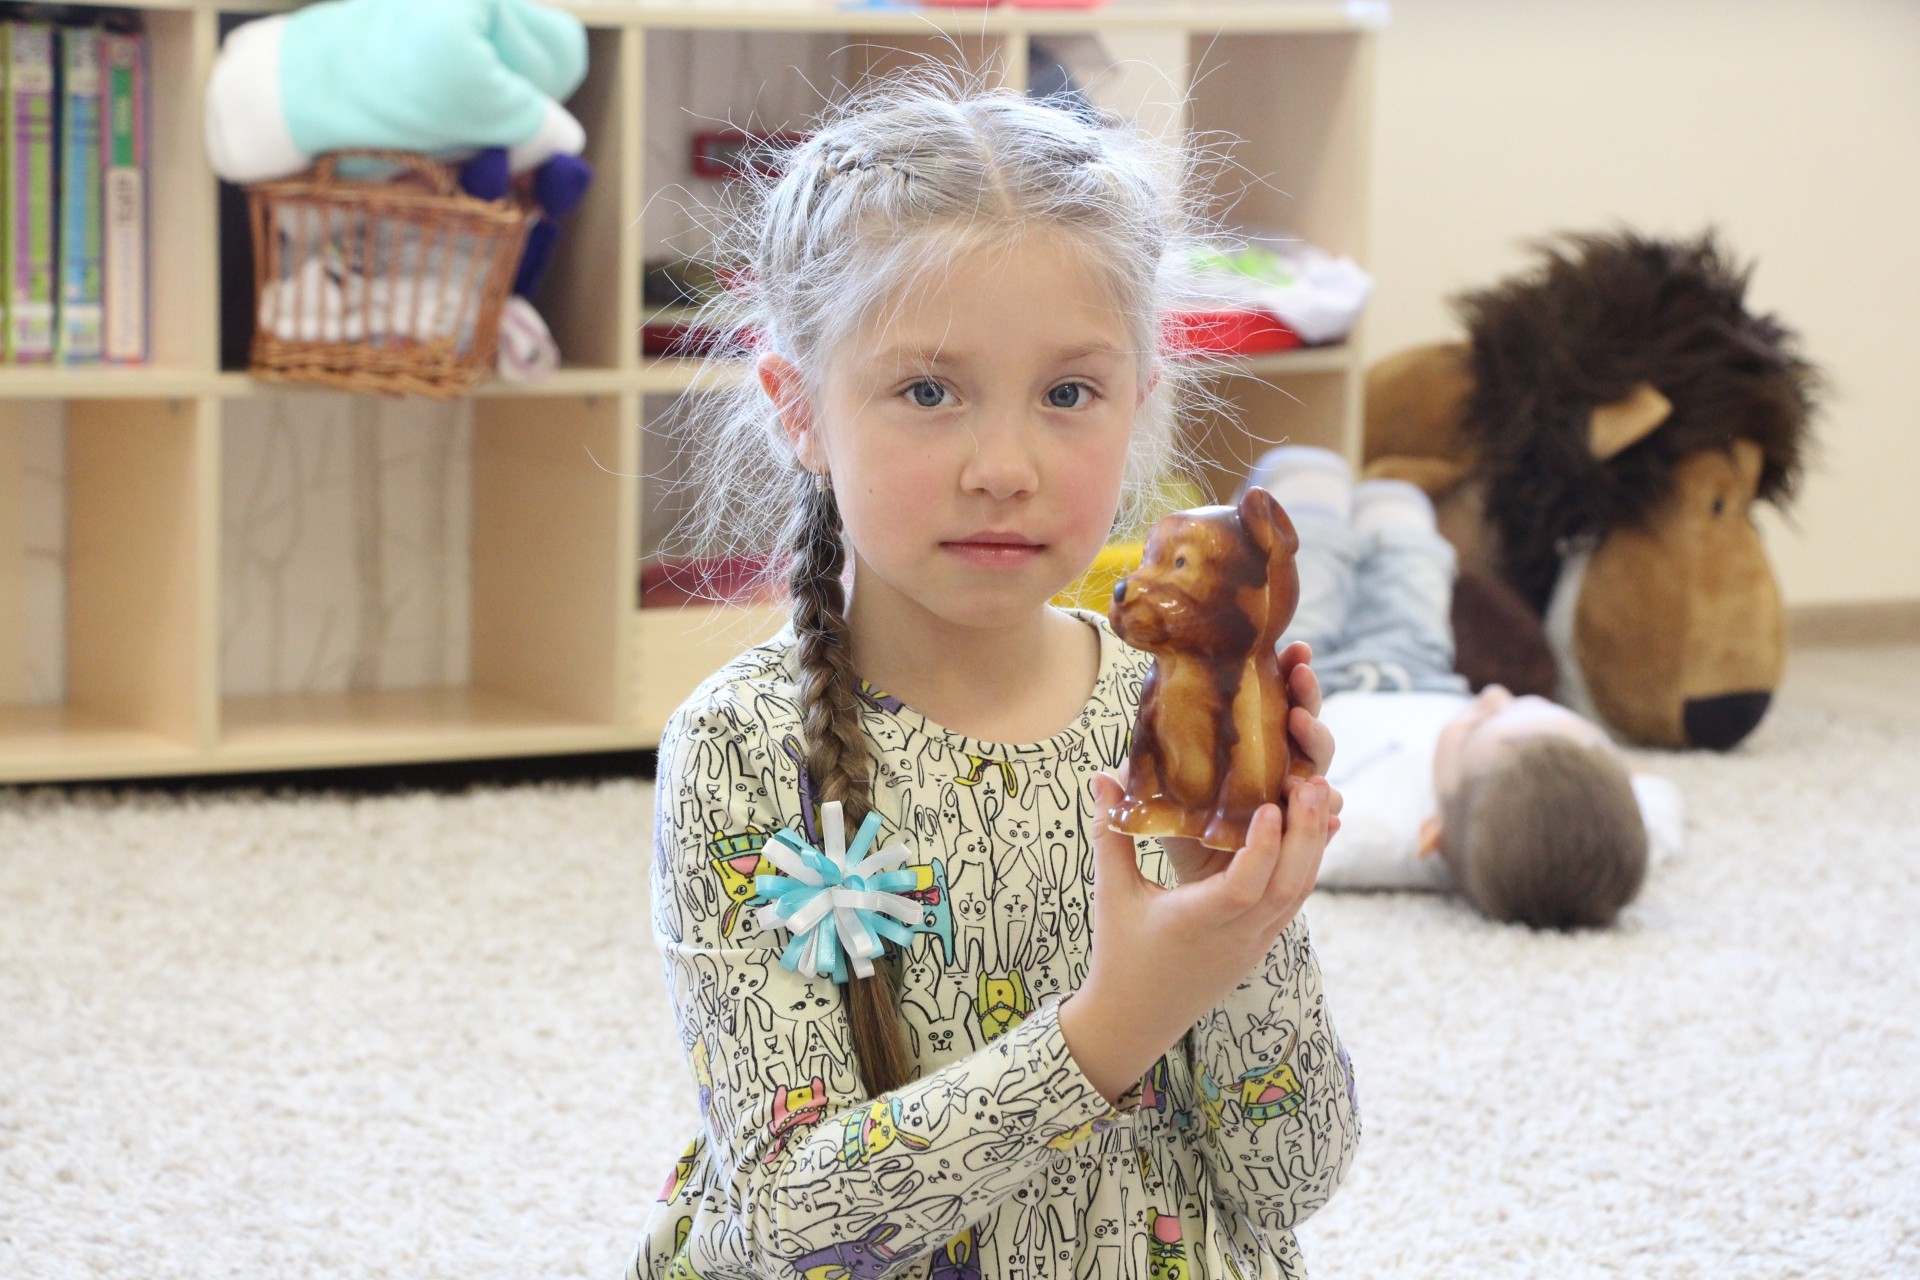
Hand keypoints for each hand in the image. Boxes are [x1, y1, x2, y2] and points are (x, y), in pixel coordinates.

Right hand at [1060, 770, 1334, 1103]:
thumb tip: (1101, 776)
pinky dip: (1307, 863)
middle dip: (1306, 833)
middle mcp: (1235, 936)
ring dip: (1312, 843)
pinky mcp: (1261, 944)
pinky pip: (1293, 901)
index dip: (1263, 847)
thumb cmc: (1120, 954)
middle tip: (1312, 783)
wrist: (1135, 1019)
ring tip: (1317, 794)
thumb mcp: (1111, 894)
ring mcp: (1254, 944)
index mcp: (1196, 923)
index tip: (1270, 805)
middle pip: (1288, 886)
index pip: (1243, 888)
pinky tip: (1315, 830)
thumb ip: (1110, 834)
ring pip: (1299, 893)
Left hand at [1160, 641, 1343, 884]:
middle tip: (1300, 675)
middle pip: (1305, 726)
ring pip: (1318, 766)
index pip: (1279, 700)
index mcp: (1252, 745)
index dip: (1291, 675)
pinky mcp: (1297, 835)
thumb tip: (1102, 775)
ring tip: (1300, 726)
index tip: (1294, 650)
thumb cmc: (1176, 833)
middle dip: (1307, 698)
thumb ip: (1139, 781)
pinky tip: (1328, 809)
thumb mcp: (1155, 802)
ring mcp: (1293, 799)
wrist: (1193, 889)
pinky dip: (1327, 812)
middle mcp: (1280, 766)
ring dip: (1316, 744)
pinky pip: (1323, 821)